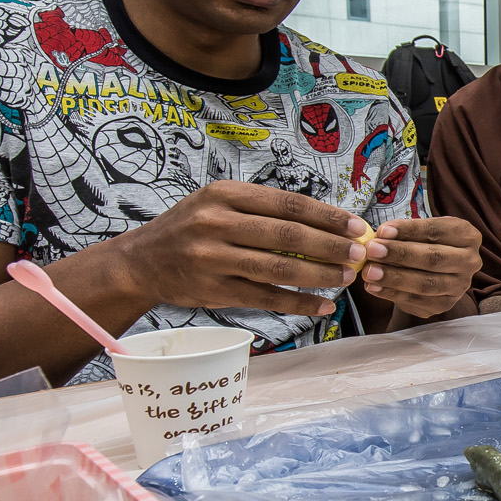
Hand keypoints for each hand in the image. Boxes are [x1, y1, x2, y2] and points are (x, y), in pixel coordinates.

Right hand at [108, 180, 364, 317]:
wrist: (141, 261)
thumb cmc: (192, 228)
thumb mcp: (219, 203)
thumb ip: (263, 210)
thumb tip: (327, 223)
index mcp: (224, 194)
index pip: (288, 204)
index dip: (327, 216)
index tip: (356, 226)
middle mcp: (217, 223)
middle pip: (287, 236)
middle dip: (330, 246)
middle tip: (360, 254)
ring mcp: (213, 258)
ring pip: (279, 268)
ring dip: (320, 275)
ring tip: (347, 278)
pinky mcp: (214, 290)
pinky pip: (265, 298)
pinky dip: (298, 303)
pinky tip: (322, 305)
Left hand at [359, 216, 481, 317]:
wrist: (432, 271)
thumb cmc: (424, 243)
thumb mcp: (420, 231)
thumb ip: (403, 233)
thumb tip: (379, 238)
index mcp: (467, 236)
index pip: (437, 231)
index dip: (409, 230)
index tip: (383, 230)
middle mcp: (469, 261)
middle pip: (434, 258)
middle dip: (400, 254)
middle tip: (372, 250)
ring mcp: (459, 286)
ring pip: (426, 283)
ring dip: (394, 278)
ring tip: (369, 272)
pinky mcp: (445, 304)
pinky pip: (418, 301)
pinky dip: (392, 294)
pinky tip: (374, 287)